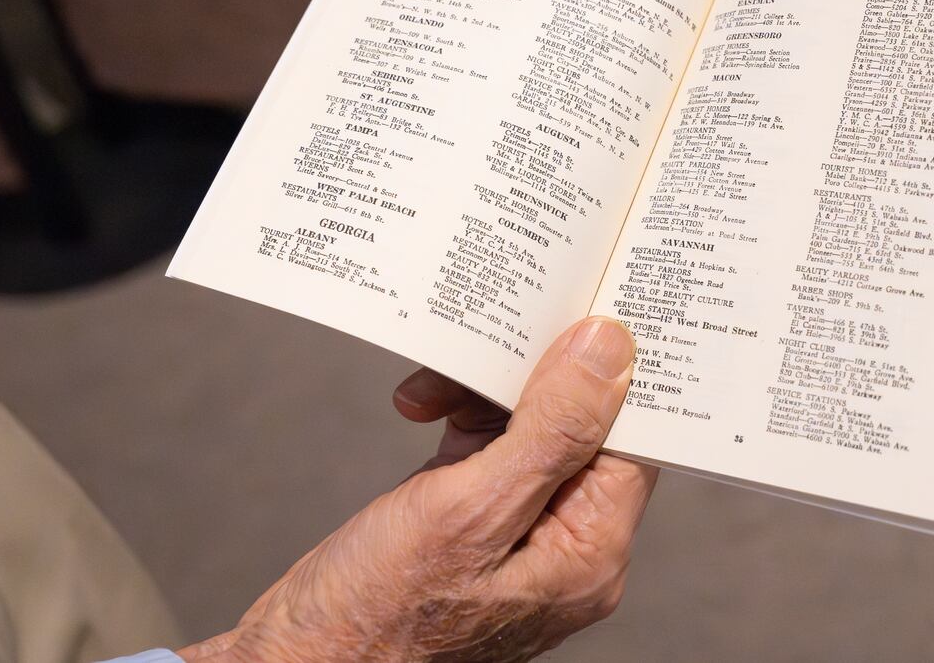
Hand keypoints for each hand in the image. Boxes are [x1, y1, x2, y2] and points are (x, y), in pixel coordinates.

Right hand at [174, 317, 657, 661]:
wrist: (299, 661)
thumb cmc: (375, 614)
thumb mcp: (467, 510)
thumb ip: (548, 431)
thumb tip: (609, 350)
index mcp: (588, 552)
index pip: (635, 436)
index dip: (615, 370)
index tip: (590, 306)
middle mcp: (566, 543)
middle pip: (580, 423)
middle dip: (530, 372)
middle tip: (492, 334)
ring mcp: (520, 530)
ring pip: (529, 424)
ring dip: (482, 391)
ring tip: (434, 387)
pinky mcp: (476, 520)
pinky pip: (489, 443)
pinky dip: (458, 415)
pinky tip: (422, 406)